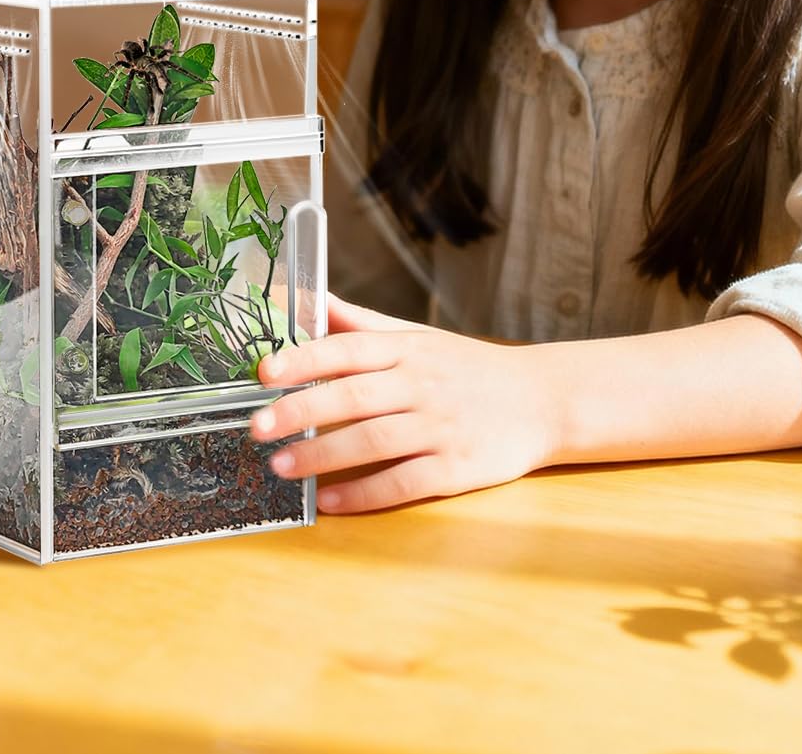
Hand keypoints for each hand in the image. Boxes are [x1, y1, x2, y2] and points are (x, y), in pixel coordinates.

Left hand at [249, 294, 558, 512]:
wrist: (543, 400)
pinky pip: (404, 483)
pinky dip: (364, 494)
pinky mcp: (458, 468)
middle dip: (301, 411)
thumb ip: (362, 324)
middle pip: (353, 396)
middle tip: (257, 428)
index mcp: (408, 349)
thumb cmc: (468, 368)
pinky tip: (331, 501)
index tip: (264, 372)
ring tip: (281, 467)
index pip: (347, 348)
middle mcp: (421, 384)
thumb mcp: (419, 337)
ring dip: (323, 456)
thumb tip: (308, 299)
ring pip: (373, 441)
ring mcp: (441, 427)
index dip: (304, 359)